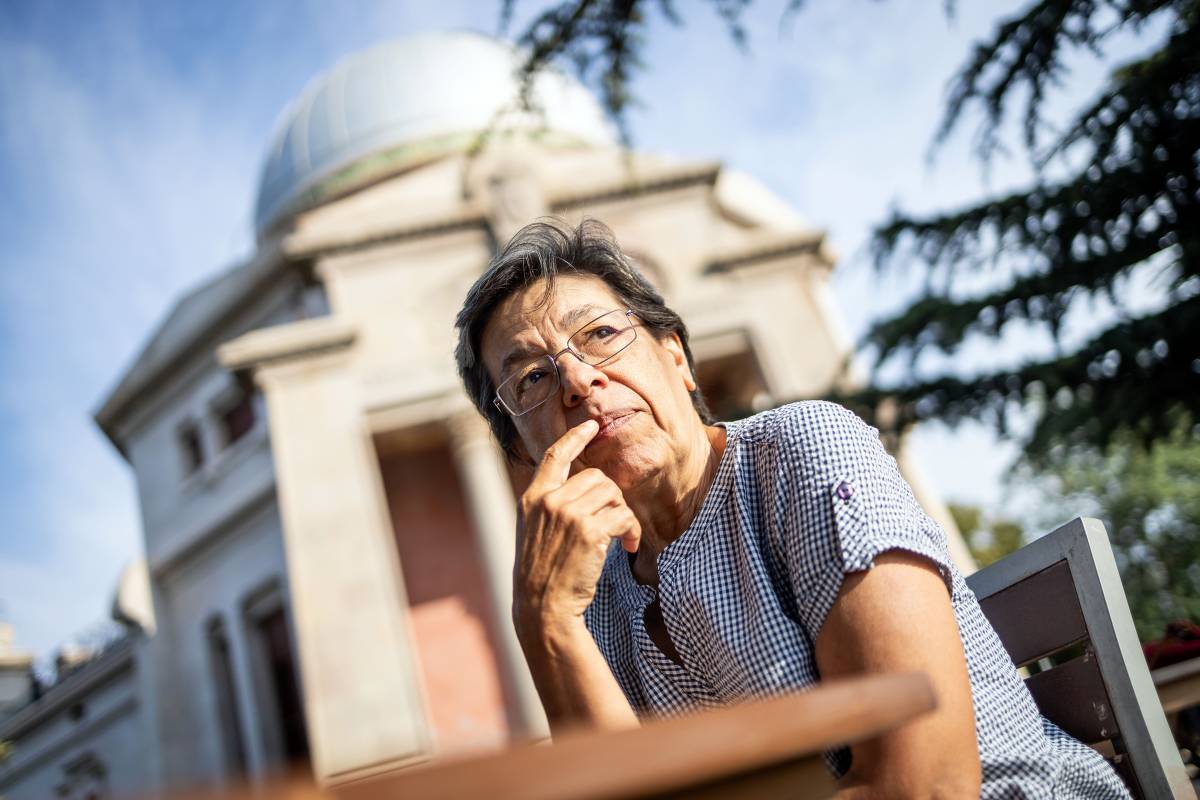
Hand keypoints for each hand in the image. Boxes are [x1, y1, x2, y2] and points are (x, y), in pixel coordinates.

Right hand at [513, 419, 641, 635]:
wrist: (542, 607)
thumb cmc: (542, 576)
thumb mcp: (534, 533)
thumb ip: (552, 508)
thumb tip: (586, 491)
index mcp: (532, 499)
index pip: (555, 457)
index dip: (574, 438)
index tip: (590, 426)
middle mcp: (549, 501)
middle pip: (596, 477)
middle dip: (612, 499)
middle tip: (616, 524)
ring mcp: (568, 514)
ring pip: (613, 495)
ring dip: (624, 517)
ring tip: (623, 539)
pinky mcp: (589, 530)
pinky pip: (624, 517)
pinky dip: (633, 532)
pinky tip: (630, 547)